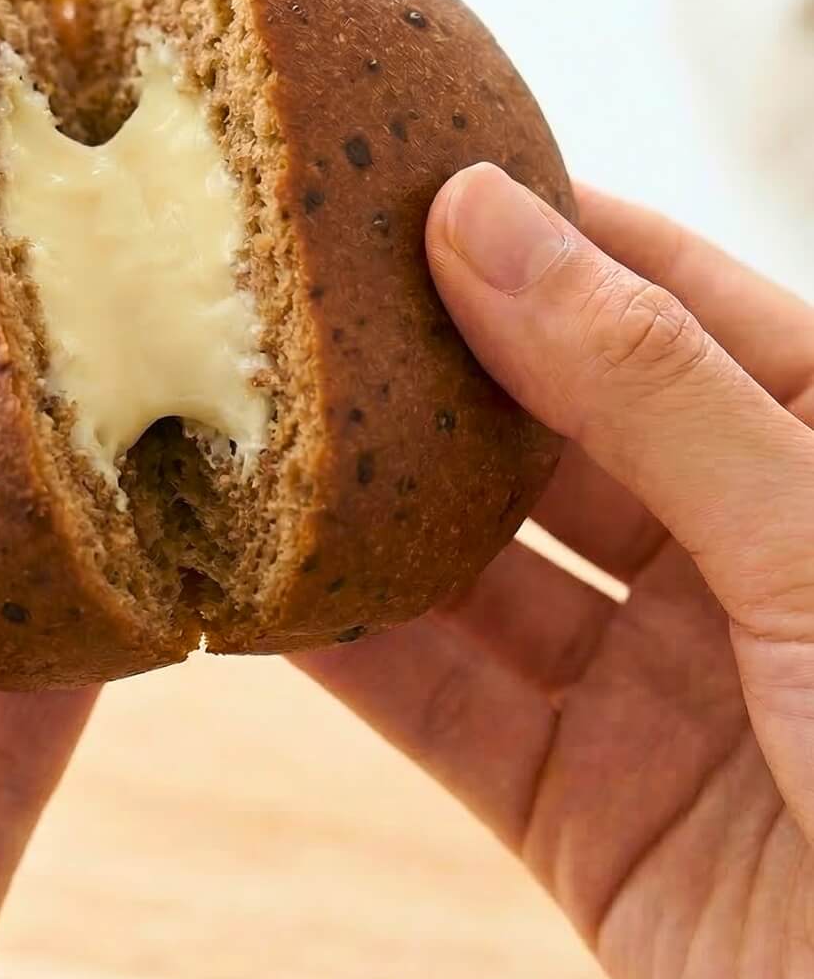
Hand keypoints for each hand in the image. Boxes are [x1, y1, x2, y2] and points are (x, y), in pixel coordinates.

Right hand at [297, 164, 813, 978]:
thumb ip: (644, 382)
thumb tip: (484, 223)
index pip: (661, 300)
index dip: (539, 231)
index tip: (403, 178)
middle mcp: (732, 553)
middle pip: (545, 429)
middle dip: (423, 367)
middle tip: (290, 295)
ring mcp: (652, 680)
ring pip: (474, 567)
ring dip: (365, 511)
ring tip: (245, 423)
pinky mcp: (580, 800)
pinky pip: (438, 703)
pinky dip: (347, 648)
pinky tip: (258, 584)